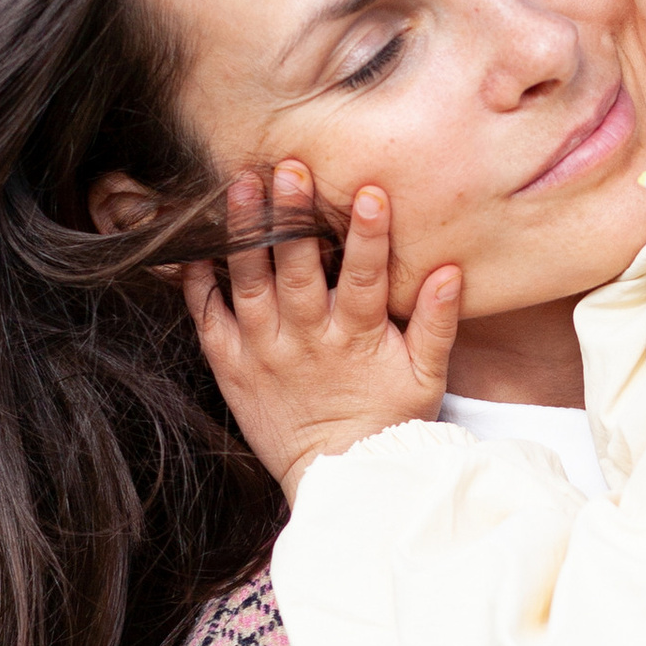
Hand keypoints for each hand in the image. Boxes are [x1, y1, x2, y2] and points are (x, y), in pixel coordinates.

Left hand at [182, 164, 461, 498]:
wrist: (338, 476)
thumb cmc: (387, 422)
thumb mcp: (425, 377)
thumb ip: (436, 322)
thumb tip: (448, 270)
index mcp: (356, 338)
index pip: (366, 277)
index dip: (369, 235)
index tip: (369, 193)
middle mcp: (306, 340)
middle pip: (298, 269)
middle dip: (294, 216)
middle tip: (289, 168)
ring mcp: (264, 351)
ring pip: (249, 282)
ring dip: (245, 232)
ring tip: (242, 186)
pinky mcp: (231, 365)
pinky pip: (208, 317)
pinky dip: (199, 281)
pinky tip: (197, 244)